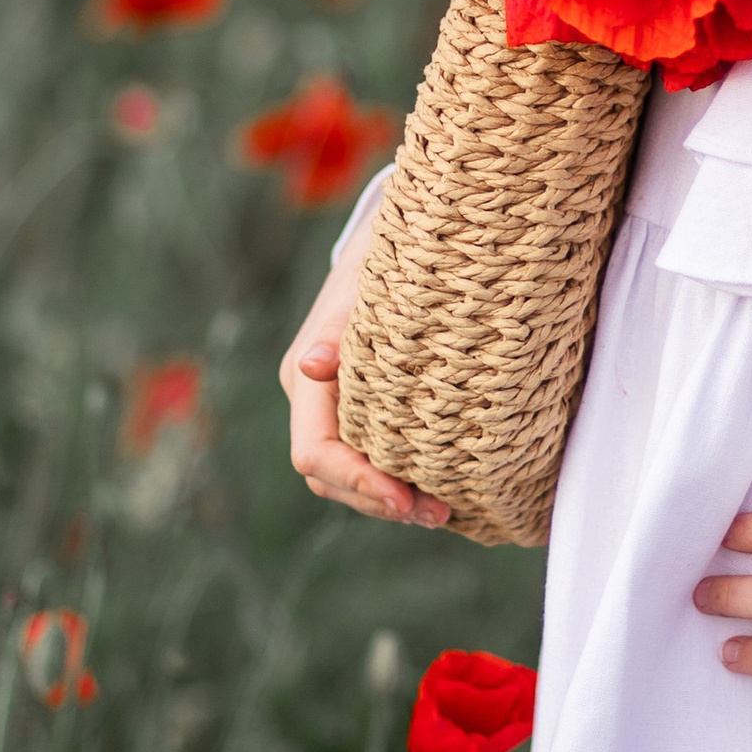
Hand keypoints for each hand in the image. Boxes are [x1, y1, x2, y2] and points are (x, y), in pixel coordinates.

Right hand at [278, 219, 450, 529]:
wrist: (400, 236)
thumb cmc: (389, 255)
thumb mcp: (371, 283)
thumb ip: (341, 328)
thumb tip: (311, 365)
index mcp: (307, 376)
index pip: (315, 451)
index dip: (357, 482)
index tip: (404, 498)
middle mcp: (314, 399)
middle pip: (331, 478)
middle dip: (379, 502)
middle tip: (439, 514)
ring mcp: (337, 407)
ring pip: (349, 477)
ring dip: (391, 501)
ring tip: (443, 511)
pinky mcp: (363, 409)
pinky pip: (372, 458)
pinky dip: (400, 481)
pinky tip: (442, 489)